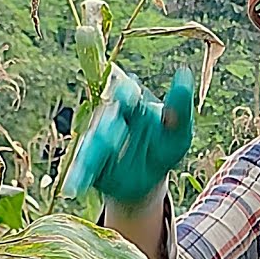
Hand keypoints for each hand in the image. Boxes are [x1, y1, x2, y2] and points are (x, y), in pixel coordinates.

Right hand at [62, 67, 194, 205]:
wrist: (147, 180)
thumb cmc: (163, 148)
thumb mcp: (178, 133)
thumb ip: (179, 108)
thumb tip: (184, 72)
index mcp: (130, 104)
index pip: (126, 93)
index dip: (126, 93)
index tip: (129, 95)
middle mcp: (109, 119)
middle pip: (106, 119)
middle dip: (109, 125)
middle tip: (116, 130)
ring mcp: (96, 142)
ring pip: (93, 144)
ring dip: (90, 154)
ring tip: (89, 166)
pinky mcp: (90, 165)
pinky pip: (83, 169)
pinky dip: (79, 175)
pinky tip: (75, 185)